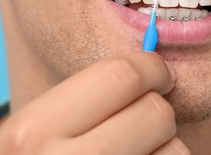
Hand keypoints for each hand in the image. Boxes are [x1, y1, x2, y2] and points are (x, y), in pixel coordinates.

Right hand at [0, 52, 189, 154]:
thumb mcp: (39, 127)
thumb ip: (83, 96)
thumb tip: (152, 64)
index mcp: (35, 129)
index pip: (121, 75)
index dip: (150, 67)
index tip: (158, 72)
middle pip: (155, 111)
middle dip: (157, 107)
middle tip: (144, 116)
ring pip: (176, 148)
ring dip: (165, 144)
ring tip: (135, 149)